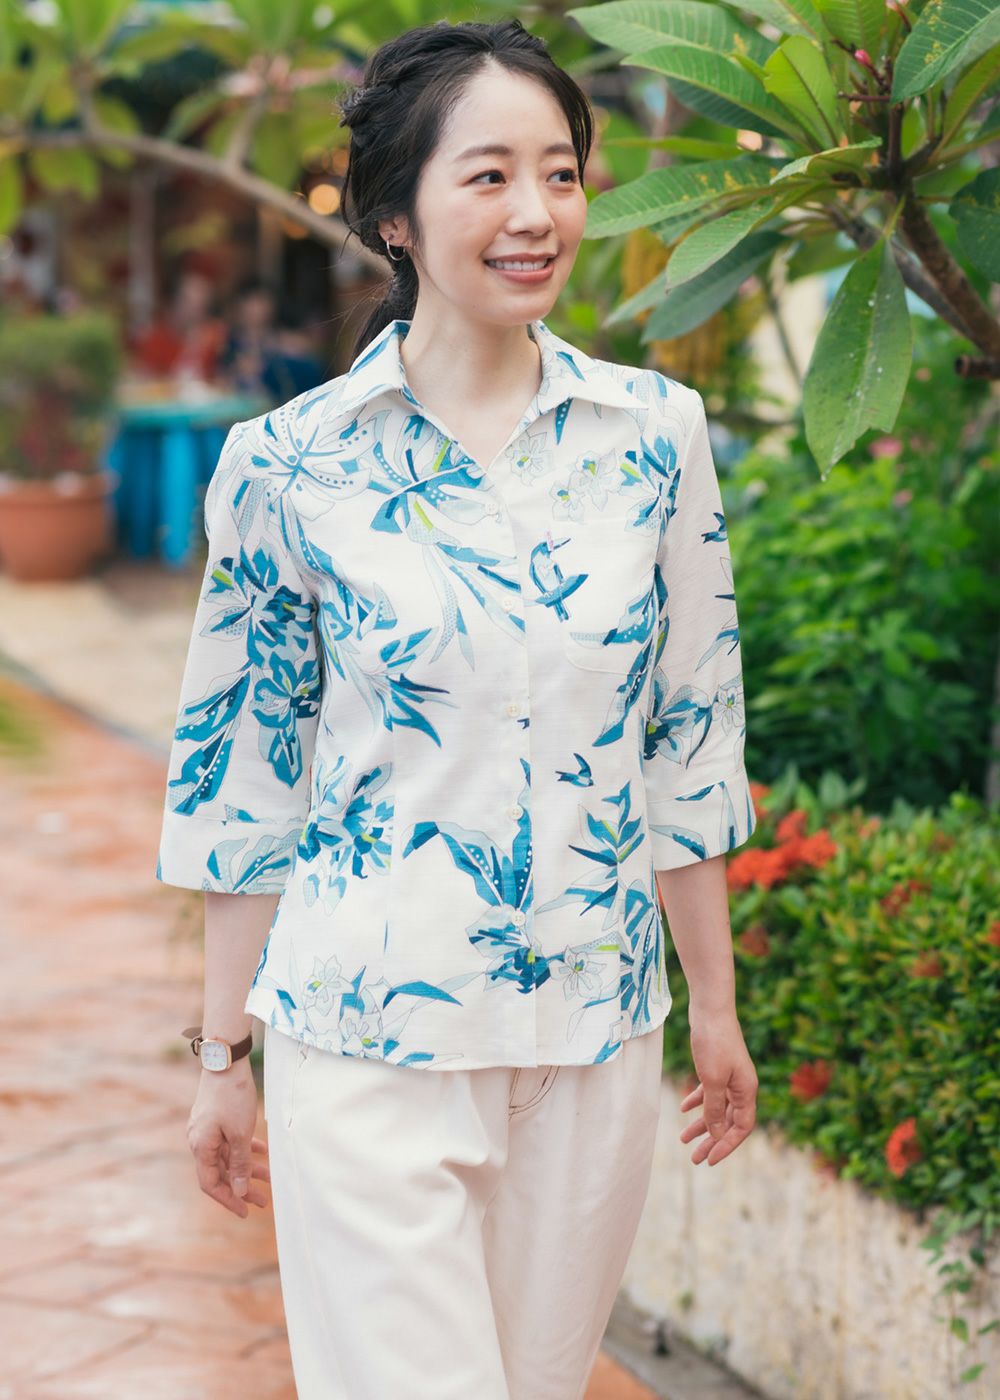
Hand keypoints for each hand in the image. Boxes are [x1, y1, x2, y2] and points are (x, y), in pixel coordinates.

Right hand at [186, 1060, 270, 1216]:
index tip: (245, 1211)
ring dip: (246, 1168)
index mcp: (201, 1147)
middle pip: (221, 1172)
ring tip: (268, 1178)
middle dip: (241, 1187)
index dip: (228, 1199)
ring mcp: (206, 1129)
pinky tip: (263, 1153)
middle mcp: (199, 1140)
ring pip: (227, 1156)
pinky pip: (229, 1141)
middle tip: (262, 1201)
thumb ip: (240, 1164)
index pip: (211, 1184)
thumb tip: (239, 1191)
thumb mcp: (240, 1133)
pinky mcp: (215, 1118)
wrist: (226, 1060)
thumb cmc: (232, 1096)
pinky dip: (245, 1148)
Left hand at [679, 1008, 757, 1166]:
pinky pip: (709, 1091)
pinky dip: (697, 1101)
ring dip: (702, 1124)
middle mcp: (741, 1086)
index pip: (741, 1128)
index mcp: (746, 1091)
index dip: (726, 1146)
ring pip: (717, 1108)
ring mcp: (730, 1076)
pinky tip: (683, 1108)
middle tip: (695, 1159)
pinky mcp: (717, 1066)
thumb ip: (714, 1109)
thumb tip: (717, 1136)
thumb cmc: (714, 1043)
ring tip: (683, 1139)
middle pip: (728, 1122)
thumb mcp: (712, 1080)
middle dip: (712, 1141)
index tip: (709, 1160)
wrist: (710, 1008)